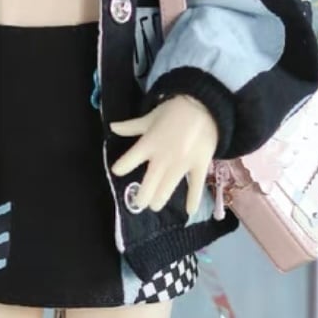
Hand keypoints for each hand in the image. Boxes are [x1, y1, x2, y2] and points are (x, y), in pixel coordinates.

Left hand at [110, 96, 218, 215]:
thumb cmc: (175, 110)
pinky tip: (189, 211)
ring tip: (155, 205)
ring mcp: (182, 164)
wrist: (206, 106)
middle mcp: (163, 158)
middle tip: (139, 203)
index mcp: (148, 144)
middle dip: (141, 198)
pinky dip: (193, 200)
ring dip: (159, 200)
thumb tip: (111, 127)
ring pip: (166, 189)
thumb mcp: (150, 117)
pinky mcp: (199, 166)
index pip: (128, 161)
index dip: (121, 168)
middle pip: (148, 185)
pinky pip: (195, 186)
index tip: (119, 171)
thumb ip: (131, 127)